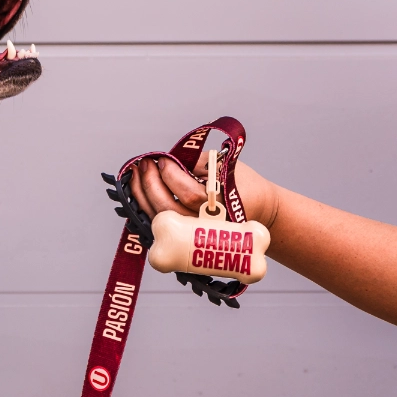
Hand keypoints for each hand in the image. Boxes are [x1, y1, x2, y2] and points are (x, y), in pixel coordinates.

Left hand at [130, 156, 279, 229]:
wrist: (259, 210)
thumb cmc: (241, 184)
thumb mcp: (224, 165)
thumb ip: (195, 163)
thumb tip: (164, 160)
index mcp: (222, 204)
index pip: (189, 193)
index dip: (171, 175)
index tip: (162, 160)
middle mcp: (208, 223)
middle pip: (170, 209)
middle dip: (151, 185)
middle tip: (145, 165)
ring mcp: (197, 234)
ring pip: (161, 220)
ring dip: (142, 196)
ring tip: (136, 175)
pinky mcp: (187, 237)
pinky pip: (160, 224)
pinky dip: (146, 208)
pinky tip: (139, 192)